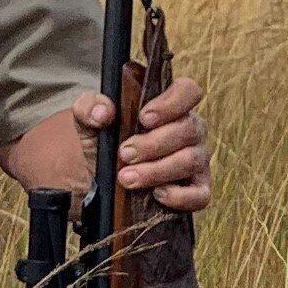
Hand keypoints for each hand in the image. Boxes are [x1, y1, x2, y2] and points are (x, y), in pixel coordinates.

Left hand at [73, 70, 210, 215]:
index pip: (188, 91)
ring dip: (157, 170)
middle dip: (154, 144)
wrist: (96, 180)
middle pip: (188, 129)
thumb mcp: (87, 121)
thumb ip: (90, 107)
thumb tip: (103, 112)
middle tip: (125, 153)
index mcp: (170, 106)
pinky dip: (180, 196)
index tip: (144, 118)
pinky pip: (200, 194)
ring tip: (127, 178)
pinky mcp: (196, 191)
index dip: (171, 103)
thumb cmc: (102, 143)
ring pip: (191, 161)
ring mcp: (196, 161)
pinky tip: (157, 194)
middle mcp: (189, 130)